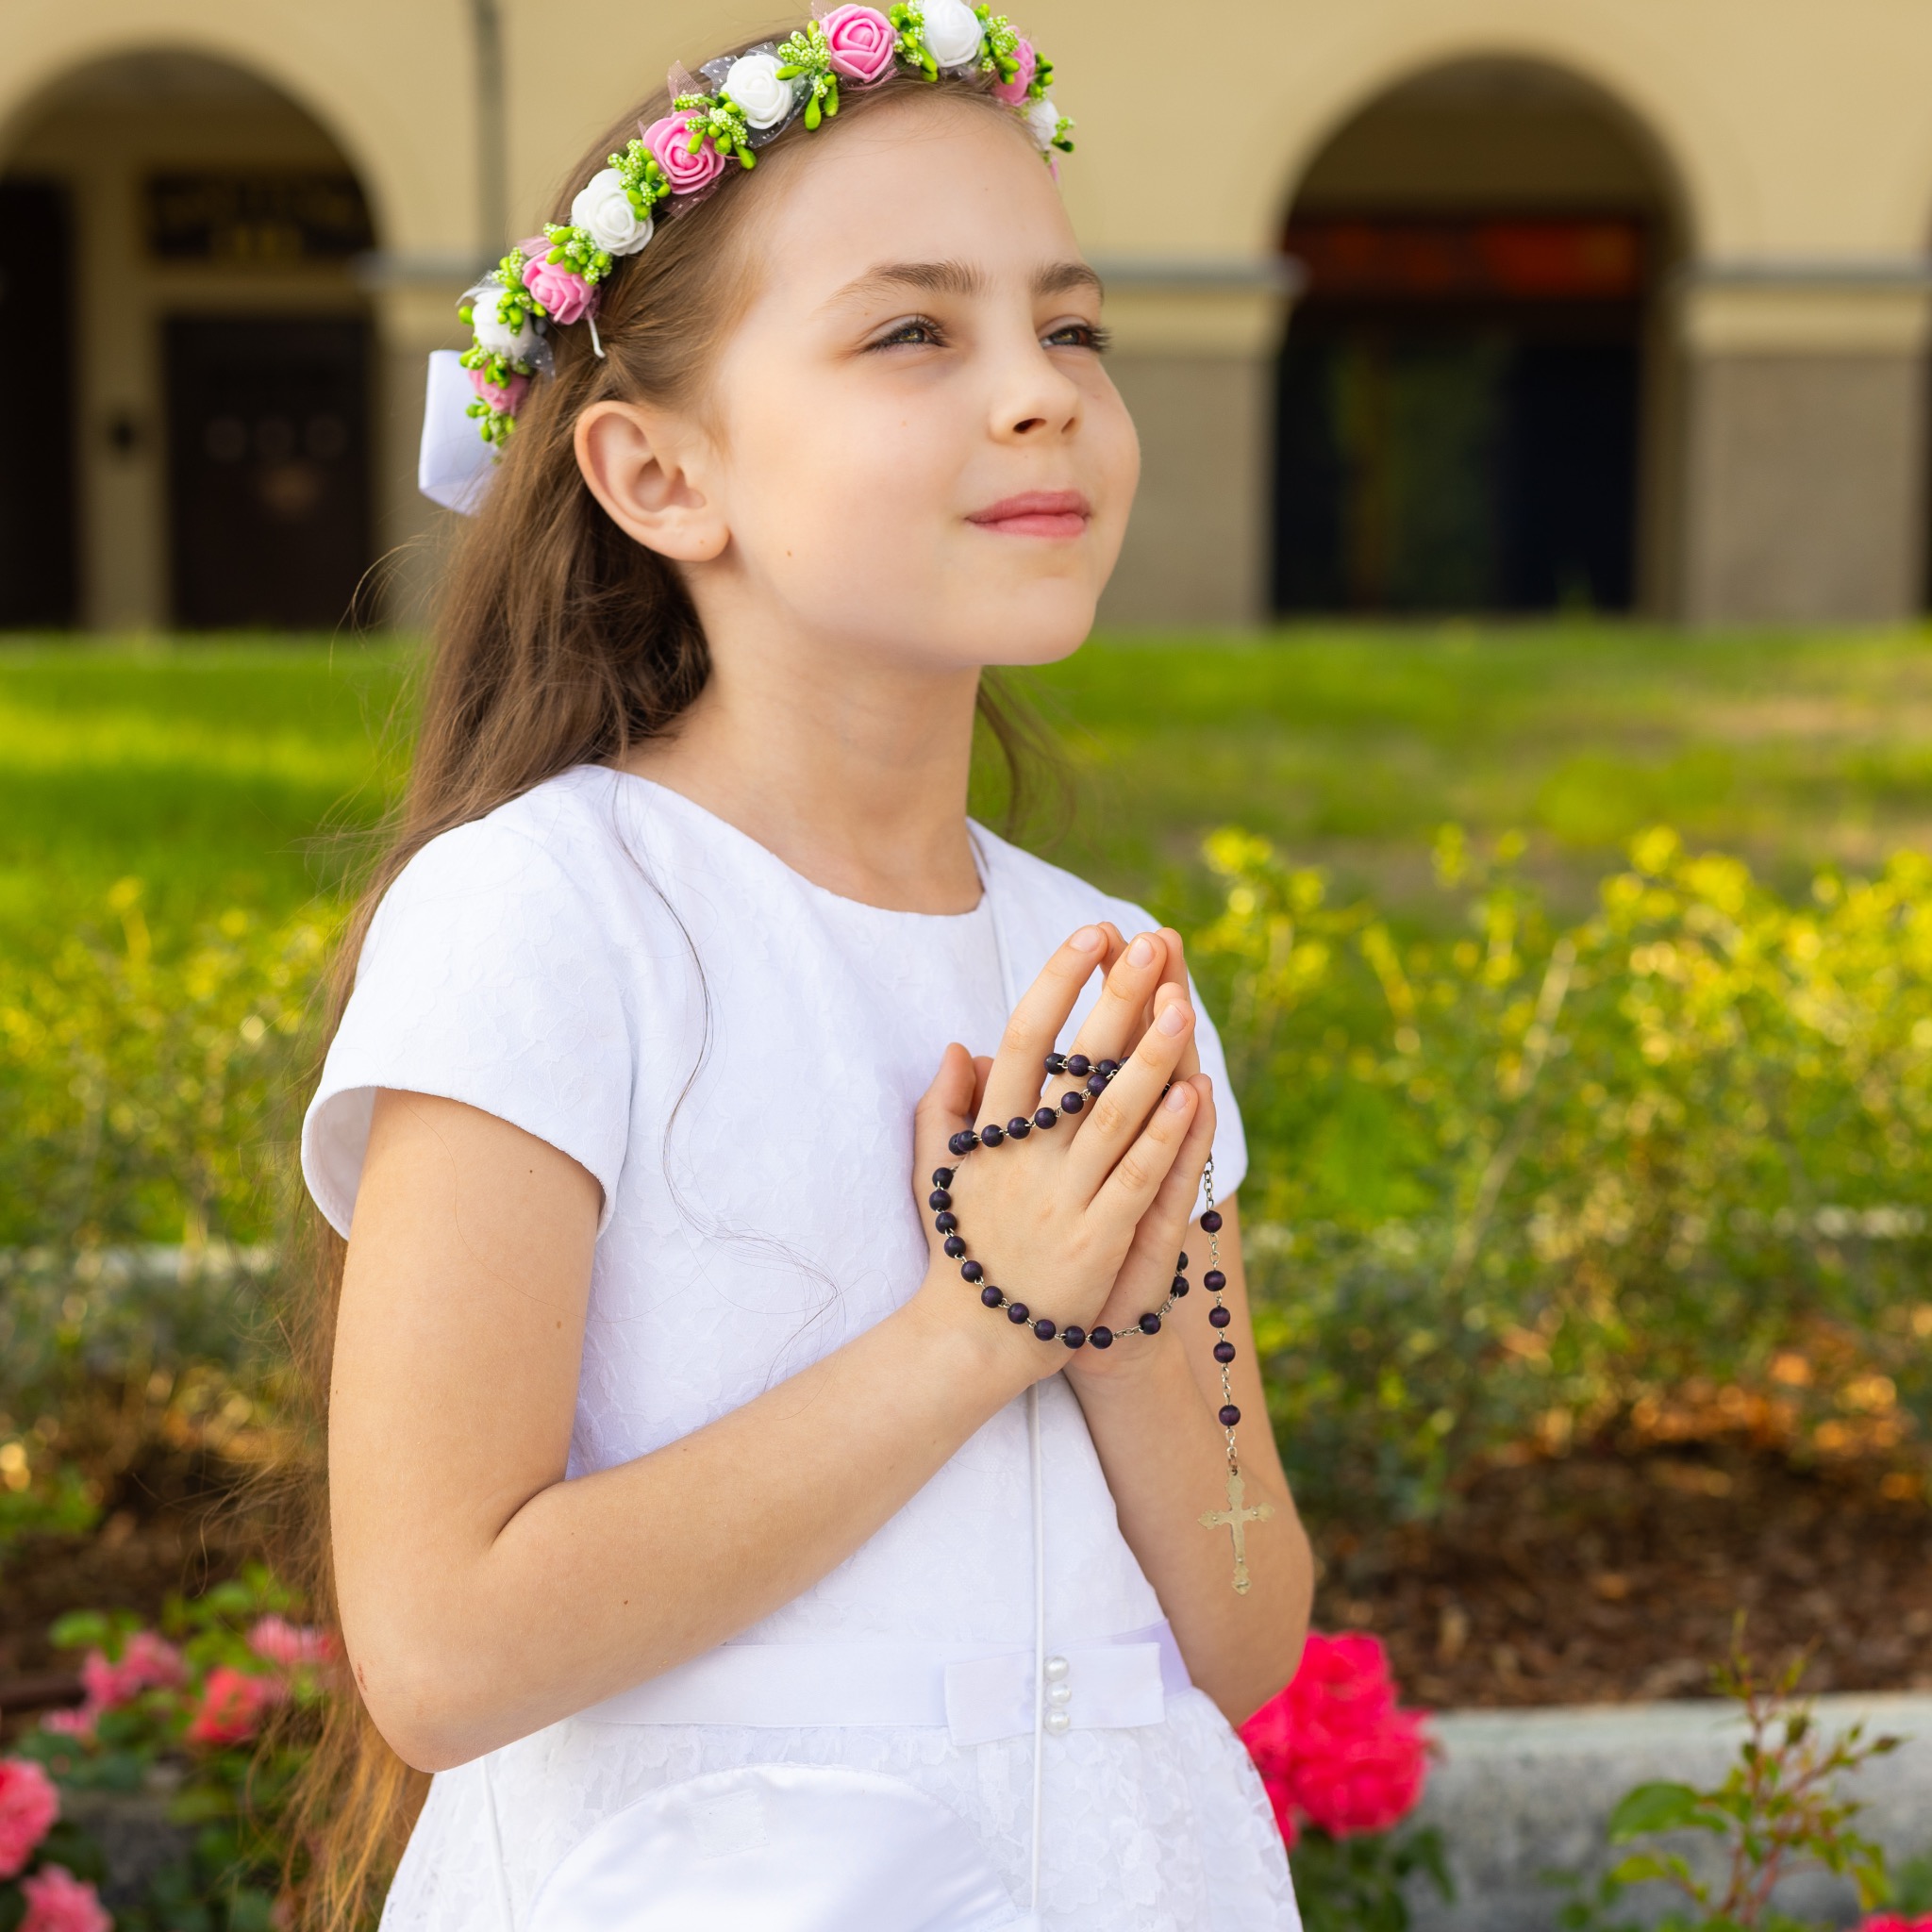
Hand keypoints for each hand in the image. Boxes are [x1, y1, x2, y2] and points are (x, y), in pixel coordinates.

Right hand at [908, 924, 1210, 1381]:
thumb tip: (958, 1044)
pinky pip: (1136, 1179)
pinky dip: (1167, 1137)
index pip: (1021, 1039)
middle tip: (1149, 944)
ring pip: (1112, 1116)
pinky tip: (1194, 1093)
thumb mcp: (936, 1171)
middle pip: (1073, 1063)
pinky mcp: (1096, 1241)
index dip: (1057, 982)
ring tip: (1182, 1004)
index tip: (1090, 934)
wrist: (971, 1340)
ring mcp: (1061, 1198)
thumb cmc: (963, 1248)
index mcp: (987, 1134)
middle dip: (1114, 999)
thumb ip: (942, 1106)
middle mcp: (1024, 1157)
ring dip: (1150, 1057)